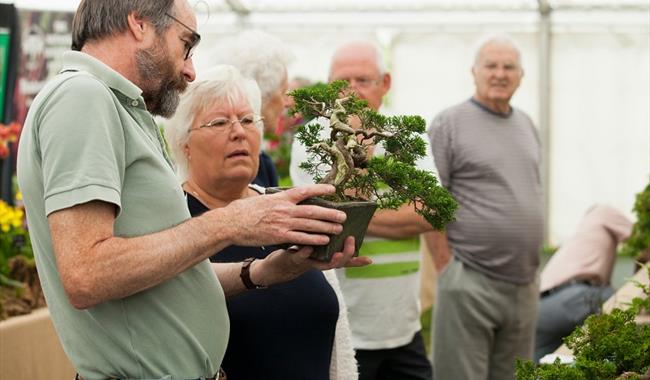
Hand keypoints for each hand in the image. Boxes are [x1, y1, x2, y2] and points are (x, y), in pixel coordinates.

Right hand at [218, 184, 346, 246]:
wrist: (230, 223)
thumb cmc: (244, 211)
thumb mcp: (262, 199)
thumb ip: (277, 200)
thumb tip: (288, 198)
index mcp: (280, 198)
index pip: (305, 191)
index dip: (320, 189)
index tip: (333, 190)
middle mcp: (284, 209)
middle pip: (313, 210)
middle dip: (330, 213)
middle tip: (343, 215)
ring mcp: (282, 223)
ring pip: (310, 224)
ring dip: (326, 226)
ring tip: (339, 228)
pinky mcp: (279, 236)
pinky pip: (301, 238)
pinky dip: (314, 239)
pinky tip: (324, 240)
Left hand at [253, 236, 371, 285]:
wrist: (274, 266)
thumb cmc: (295, 251)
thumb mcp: (311, 245)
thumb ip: (320, 235)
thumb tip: (333, 218)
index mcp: (325, 258)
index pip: (344, 261)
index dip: (357, 262)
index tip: (369, 260)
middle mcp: (319, 263)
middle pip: (337, 263)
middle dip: (347, 254)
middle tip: (352, 241)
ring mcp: (307, 263)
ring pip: (323, 265)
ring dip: (331, 259)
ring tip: (337, 252)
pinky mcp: (293, 259)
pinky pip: (300, 257)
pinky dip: (304, 253)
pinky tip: (308, 246)